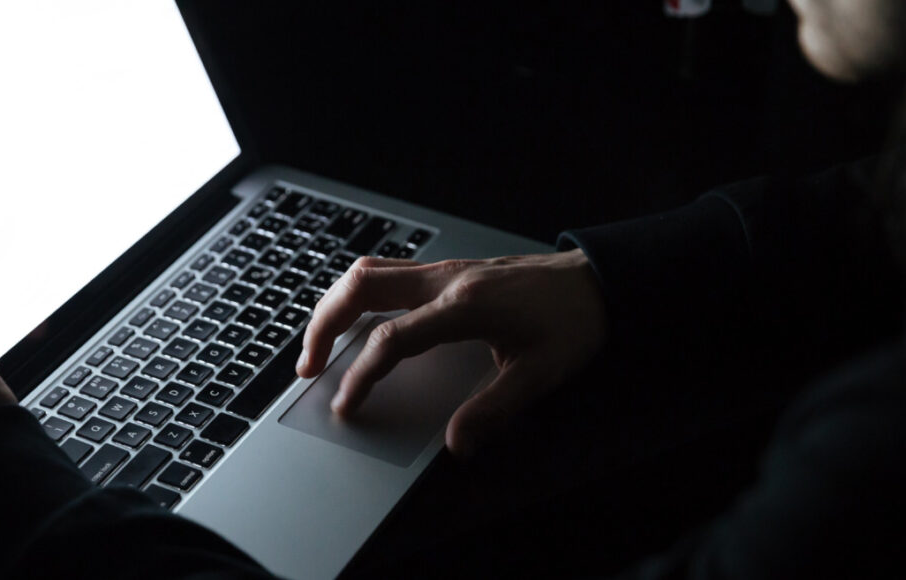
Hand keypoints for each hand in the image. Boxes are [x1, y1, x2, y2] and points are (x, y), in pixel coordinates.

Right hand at [296, 250, 606, 457]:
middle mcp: (445, 280)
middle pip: (360, 288)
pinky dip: (359, 290)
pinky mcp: (449, 268)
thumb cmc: (572, 322)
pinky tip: (359, 314)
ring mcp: (445, 269)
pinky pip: (388, 268)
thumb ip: (494, 410)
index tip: (346, 405)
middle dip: (323, 326)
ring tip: (321, 341)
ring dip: (335, 303)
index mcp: (463, 307)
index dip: (361, 375)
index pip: (391, 339)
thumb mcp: (541, 374)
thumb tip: (456, 445)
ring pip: (368, 271)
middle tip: (307, 367)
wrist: (598, 280)